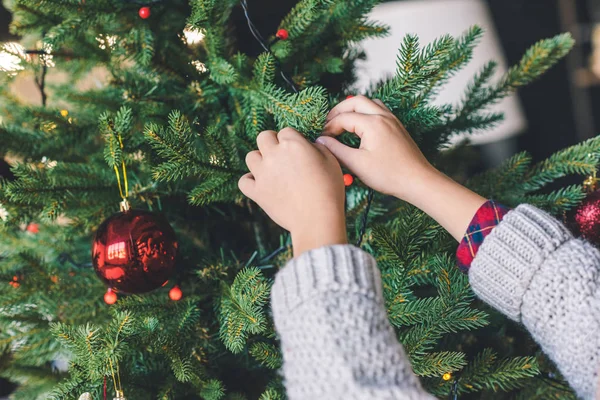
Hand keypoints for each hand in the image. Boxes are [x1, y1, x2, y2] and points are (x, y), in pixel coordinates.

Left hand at [239, 128, 347, 255]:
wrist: (317, 218)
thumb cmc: (329, 189)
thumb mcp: (331, 161)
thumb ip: (317, 147)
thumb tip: (308, 144)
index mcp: (292, 144)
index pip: (285, 131)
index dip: (292, 139)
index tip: (298, 150)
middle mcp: (274, 155)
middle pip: (263, 137)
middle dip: (271, 143)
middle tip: (282, 155)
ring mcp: (263, 174)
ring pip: (250, 157)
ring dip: (260, 160)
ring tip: (272, 170)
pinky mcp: (257, 192)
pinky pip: (243, 181)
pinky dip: (250, 181)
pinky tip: (260, 184)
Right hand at [315, 95, 433, 203]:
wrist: (418, 181)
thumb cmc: (389, 175)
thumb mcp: (357, 164)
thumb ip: (336, 150)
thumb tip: (320, 141)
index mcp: (372, 123)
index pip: (343, 118)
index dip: (328, 128)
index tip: (321, 140)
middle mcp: (383, 116)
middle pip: (355, 101)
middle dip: (339, 110)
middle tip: (327, 124)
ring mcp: (392, 119)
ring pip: (369, 102)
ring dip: (353, 108)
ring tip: (342, 122)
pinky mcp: (397, 126)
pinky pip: (379, 110)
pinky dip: (366, 112)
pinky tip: (360, 127)